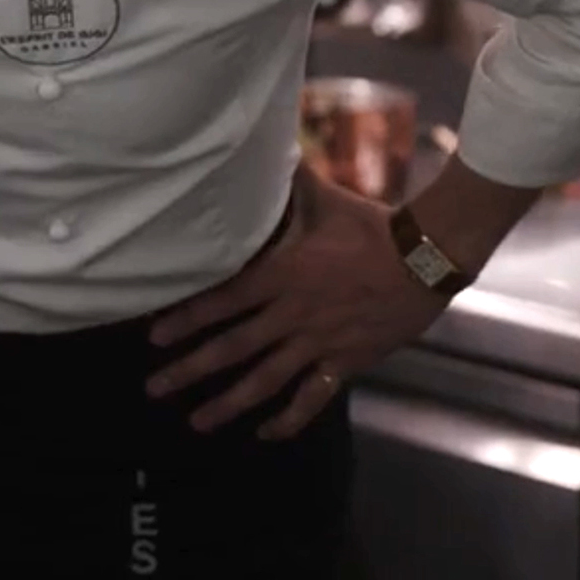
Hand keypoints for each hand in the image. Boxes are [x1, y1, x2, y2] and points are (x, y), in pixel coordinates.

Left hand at [145, 167, 447, 438]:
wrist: (426, 256)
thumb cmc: (370, 225)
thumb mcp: (322, 199)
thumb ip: (285, 182)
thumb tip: (260, 146)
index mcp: (280, 275)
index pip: (221, 300)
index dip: (184, 319)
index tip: (152, 337)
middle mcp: (292, 314)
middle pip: (232, 348)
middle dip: (189, 370)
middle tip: (154, 388)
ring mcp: (319, 343)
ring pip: (265, 381)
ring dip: (228, 403)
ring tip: (196, 421)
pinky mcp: (347, 362)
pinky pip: (314, 398)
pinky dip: (289, 419)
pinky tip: (266, 434)